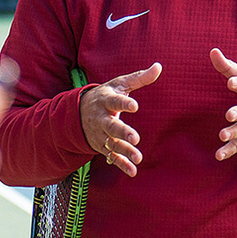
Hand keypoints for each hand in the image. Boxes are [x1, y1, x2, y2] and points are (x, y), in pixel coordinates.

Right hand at [80, 62, 161, 176]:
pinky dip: (121, 164)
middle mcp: (101, 118)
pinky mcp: (102, 146)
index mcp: (106, 100)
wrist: (78, 112)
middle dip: (122, 132)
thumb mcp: (119, 84)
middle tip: (135, 138)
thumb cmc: (106, 95)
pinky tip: (133, 171)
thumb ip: (139, 77)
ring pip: (112, 143)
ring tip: (138, 157)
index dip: (124, 103)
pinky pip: (112, 156)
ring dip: (124, 151)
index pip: (115, 101)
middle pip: (111, 126)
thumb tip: (159, 66)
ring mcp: (101, 134)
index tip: (135, 106)